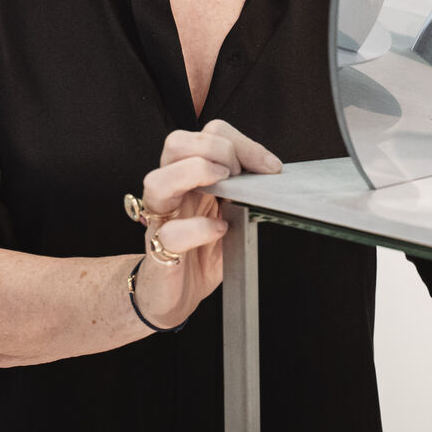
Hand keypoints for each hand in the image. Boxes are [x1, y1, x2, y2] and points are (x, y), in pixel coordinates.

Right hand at [129, 119, 281, 327]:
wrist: (172, 297)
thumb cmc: (199, 252)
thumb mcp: (229, 215)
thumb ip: (242, 192)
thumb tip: (274, 175)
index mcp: (190, 177)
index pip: (207, 134)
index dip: (241, 142)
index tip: (269, 166)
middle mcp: (171, 192)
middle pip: (175, 143)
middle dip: (214, 149)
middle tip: (238, 173)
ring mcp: (161, 220)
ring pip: (157, 181)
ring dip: (195, 174)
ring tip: (224, 186)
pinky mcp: (160, 252)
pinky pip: (170, 233)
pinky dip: (198, 228)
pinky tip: (220, 230)